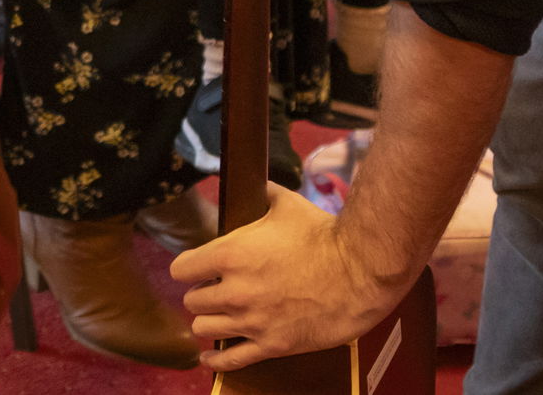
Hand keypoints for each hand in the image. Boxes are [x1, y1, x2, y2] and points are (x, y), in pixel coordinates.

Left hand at [171, 184, 400, 370]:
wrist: (361, 273)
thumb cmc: (324, 236)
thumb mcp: (286, 205)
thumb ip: (263, 193)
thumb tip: (256, 181)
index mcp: (229, 255)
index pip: (181, 269)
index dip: (188, 268)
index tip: (196, 269)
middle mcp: (234, 291)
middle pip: (192, 300)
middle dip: (202, 293)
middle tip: (215, 290)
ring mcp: (252, 321)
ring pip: (205, 328)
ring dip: (210, 321)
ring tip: (219, 315)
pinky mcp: (272, 345)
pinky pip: (231, 361)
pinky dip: (217, 360)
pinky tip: (208, 358)